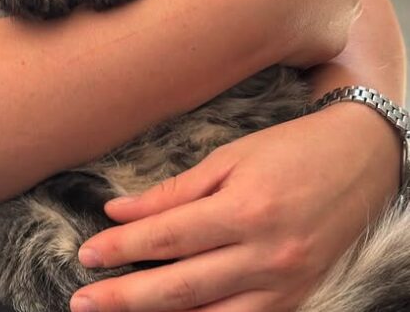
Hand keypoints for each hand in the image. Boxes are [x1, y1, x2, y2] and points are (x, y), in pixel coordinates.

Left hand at [71, 106, 397, 311]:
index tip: (88, 255)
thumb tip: (120, 209)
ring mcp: (283, 282)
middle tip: (83, 299)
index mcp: (244, 208)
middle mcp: (264, 253)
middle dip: (125, 296)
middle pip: (180, 285)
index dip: (121, 248)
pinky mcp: (297, 296)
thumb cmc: (292, 148)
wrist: (361, 158)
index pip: (167, 237)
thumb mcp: (232, 157)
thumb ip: (176, 190)